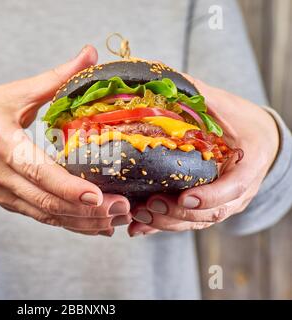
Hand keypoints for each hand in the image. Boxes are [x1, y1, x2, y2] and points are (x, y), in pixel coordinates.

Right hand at [0, 45, 131, 235]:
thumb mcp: (14, 93)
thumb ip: (55, 78)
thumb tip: (90, 55)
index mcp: (1, 143)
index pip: (36, 170)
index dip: (67, 186)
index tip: (97, 196)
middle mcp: (1, 174)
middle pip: (46, 201)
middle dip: (86, 211)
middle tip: (123, 209)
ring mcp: (3, 193)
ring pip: (47, 215)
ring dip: (83, 222)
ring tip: (117, 219)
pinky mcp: (8, 202)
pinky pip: (42, 217)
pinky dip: (69, 223)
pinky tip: (95, 225)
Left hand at [128, 75, 279, 235]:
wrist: (255, 138)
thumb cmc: (238, 119)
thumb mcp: (223, 104)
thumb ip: (196, 95)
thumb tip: (158, 76)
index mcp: (249, 163)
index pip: (235, 187)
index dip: (211, 197)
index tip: (185, 198)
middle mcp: (238, 190)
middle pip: (212, 213)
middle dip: (179, 213)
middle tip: (150, 204)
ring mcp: (223, 202)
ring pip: (197, 222)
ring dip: (166, 223)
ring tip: (138, 216)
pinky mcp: (206, 207)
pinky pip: (186, 222)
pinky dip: (161, 227)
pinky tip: (138, 228)